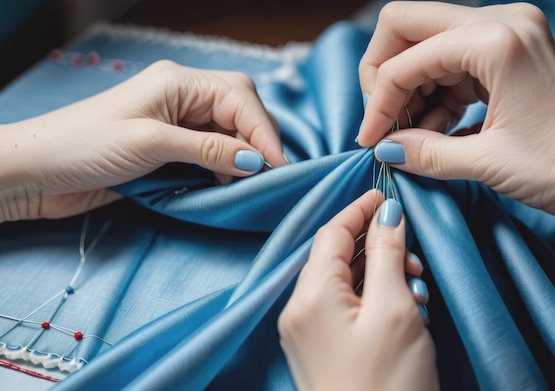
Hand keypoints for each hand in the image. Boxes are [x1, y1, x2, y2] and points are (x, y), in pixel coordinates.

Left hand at [0, 60, 285, 220]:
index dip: (264, 132)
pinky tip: (227, 183)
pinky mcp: (169, 147)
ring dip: (243, 155)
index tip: (280, 167)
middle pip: (240, 109)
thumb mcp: (152, 144)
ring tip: (252, 183)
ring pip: (228, 131)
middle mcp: (182, 96)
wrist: (35, 172)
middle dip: (258, 139)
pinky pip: (210, 151)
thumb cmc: (85, 146)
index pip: (239, 98)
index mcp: (179, 82)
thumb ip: (208, 149)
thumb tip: (256, 160)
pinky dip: (224, 167)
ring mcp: (176, 122)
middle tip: (271, 174)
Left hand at [278, 190, 438, 390]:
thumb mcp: (395, 309)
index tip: (387, 194)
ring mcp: (307, 332)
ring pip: (342, 280)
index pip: (331, 233)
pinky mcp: (320, 349)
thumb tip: (387, 214)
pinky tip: (402, 305)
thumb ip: (387, 255)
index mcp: (310, 296)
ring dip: (378, 271)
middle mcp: (299, 310)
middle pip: (334, 255)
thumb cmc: (388, 384)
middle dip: (375, 244)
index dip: (359, 209)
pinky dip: (371, 296)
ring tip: (415, 282)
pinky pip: (343, 306)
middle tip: (413, 251)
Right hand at [357, 1, 554, 238]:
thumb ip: (422, 151)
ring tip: (414, 134)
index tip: (369, 139)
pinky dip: (435, 90)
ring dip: (411, 86)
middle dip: (385, 74)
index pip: (407, 61)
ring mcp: (509, 29)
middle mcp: (503, 20)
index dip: (378, 103)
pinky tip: (436, 126)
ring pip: (427, 41)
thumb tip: (382, 147)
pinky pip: (452, 57)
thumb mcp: (482, 163)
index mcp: (498, 40)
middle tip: (383, 119)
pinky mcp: (510, 47)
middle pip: (408, 25)